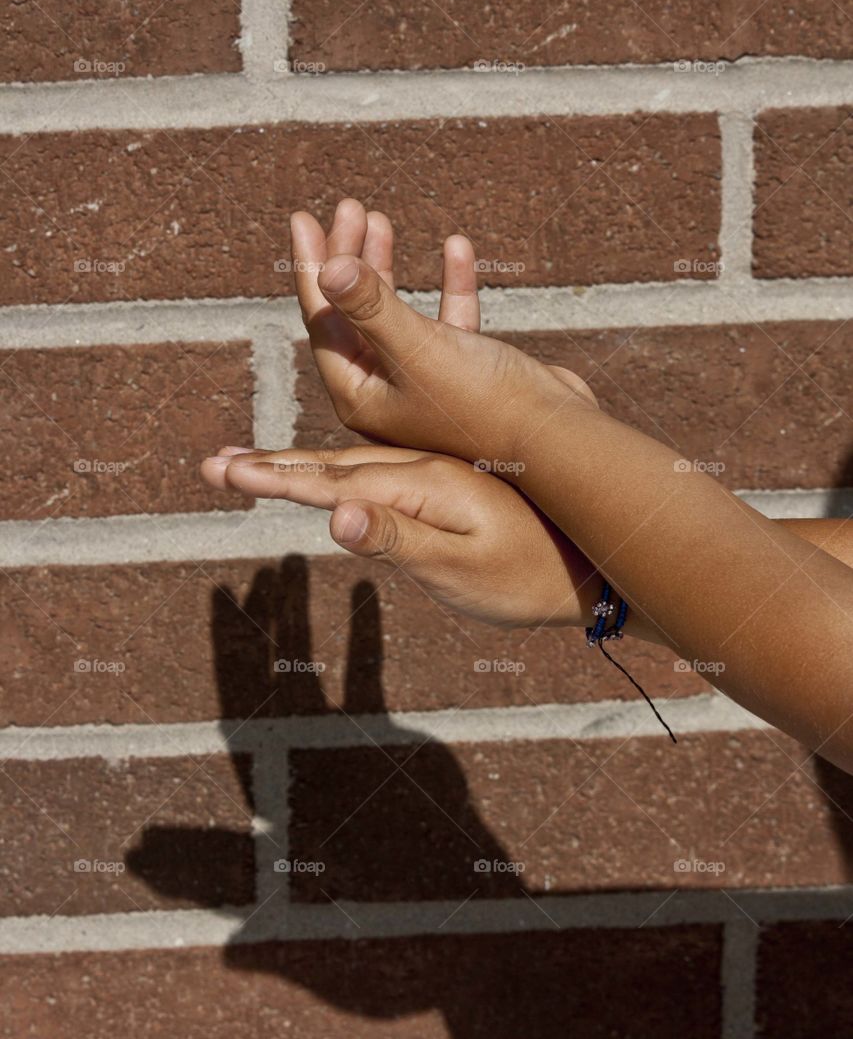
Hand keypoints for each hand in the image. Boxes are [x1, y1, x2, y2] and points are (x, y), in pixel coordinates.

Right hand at [200, 445, 598, 629]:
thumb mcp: (461, 564)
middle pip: (329, 464)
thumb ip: (398, 537)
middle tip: (215, 463)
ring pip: (351, 463)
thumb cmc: (529, 575)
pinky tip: (331, 477)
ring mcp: (433, 473)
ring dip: (299, 463)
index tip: (221, 471)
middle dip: (269, 466)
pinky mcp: (447, 486)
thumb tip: (334, 515)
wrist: (594, 561)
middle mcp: (419, 467)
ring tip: (256, 463)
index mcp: (416, 481)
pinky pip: (379, 470)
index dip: (271, 478)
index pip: (326, 480)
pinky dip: (341, 470)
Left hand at [289, 198, 597, 464]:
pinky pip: (447, 323)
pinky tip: (456, 246)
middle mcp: (386, 392)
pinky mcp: (464, 377)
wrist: (555, 439)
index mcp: (361, 395)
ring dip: (386, 268)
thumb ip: (371, 306)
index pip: (321, 320)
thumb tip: (327, 265)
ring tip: (380, 219)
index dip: (310, 266)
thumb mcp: (418, 349)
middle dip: (348, 258)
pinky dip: (449, 287)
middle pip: (352, 315)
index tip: (302, 216)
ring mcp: (424, 384)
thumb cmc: (483, 403)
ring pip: (394, 315)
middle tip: (350, 207)